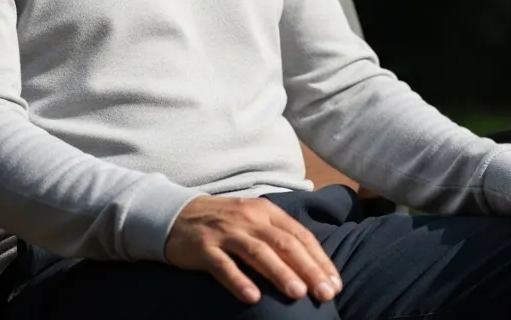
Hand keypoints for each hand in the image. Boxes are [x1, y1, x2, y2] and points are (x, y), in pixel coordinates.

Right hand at [165, 196, 343, 305]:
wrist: (176, 215)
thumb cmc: (224, 223)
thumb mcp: (254, 221)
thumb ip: (278, 236)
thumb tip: (312, 266)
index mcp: (266, 212)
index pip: (300, 235)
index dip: (319, 260)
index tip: (334, 283)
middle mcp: (249, 219)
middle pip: (284, 244)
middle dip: (308, 269)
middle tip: (325, 293)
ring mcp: (226, 232)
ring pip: (258, 253)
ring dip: (280, 273)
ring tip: (298, 293)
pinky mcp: (204, 247)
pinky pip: (223, 266)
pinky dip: (239, 281)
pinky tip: (252, 298)